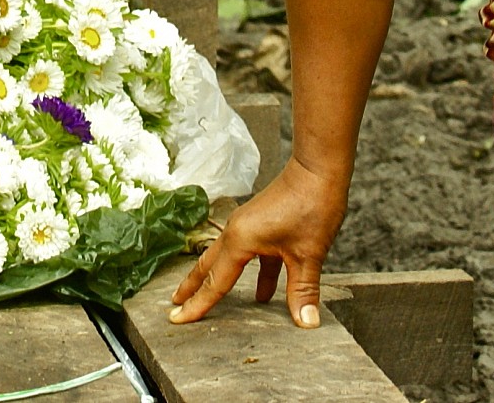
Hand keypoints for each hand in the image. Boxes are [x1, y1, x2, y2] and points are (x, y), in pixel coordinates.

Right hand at [170, 159, 348, 328]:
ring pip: (226, 259)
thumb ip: (303, 290)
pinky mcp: (261, 224)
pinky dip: (250, 275)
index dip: (198, 304)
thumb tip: (306, 323)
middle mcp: (238, 232)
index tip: (177, 318)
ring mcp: (248, 226)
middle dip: (191, 287)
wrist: (318, 170)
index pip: (215, 282)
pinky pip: (249, 255)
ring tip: (205, 296)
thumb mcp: (308, 254)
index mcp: (240, 240)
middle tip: (175, 304)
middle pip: (208, 266)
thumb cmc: (310, 205)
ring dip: (215, 278)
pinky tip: (262, 294)